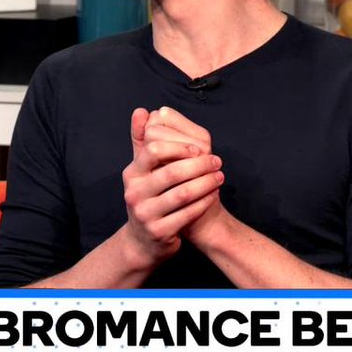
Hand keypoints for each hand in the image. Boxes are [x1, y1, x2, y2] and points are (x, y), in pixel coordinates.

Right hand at [119, 108, 223, 269]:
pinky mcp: (159, 232)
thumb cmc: (149, 197)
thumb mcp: (142, 171)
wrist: (143, 241)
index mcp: (131, 174)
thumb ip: (142, 139)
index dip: (179, 146)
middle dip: (200, 165)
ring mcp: (145, 214)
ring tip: (220, 177)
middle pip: (171, 172)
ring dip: (206, 183)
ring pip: (182, 194)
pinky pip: (187, 214)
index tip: (199, 148)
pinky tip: (213, 195)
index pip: (153, 150)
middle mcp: (134, 193)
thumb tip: (141, 110)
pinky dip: (204, 202)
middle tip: (217, 160)